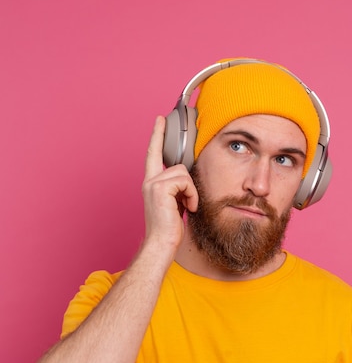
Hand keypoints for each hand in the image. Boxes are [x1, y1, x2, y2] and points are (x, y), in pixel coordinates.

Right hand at [142, 116, 198, 252]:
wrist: (162, 243)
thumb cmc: (169, 228)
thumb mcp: (174, 202)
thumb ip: (177, 187)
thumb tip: (187, 179)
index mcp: (151, 183)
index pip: (153, 153)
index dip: (157, 135)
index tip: (160, 119)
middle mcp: (149, 181)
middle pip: (177, 165)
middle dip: (188, 185)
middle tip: (187, 204)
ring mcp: (153, 183)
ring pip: (183, 173)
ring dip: (191, 192)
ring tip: (186, 207)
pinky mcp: (160, 188)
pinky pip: (185, 181)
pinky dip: (191, 195)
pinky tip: (188, 207)